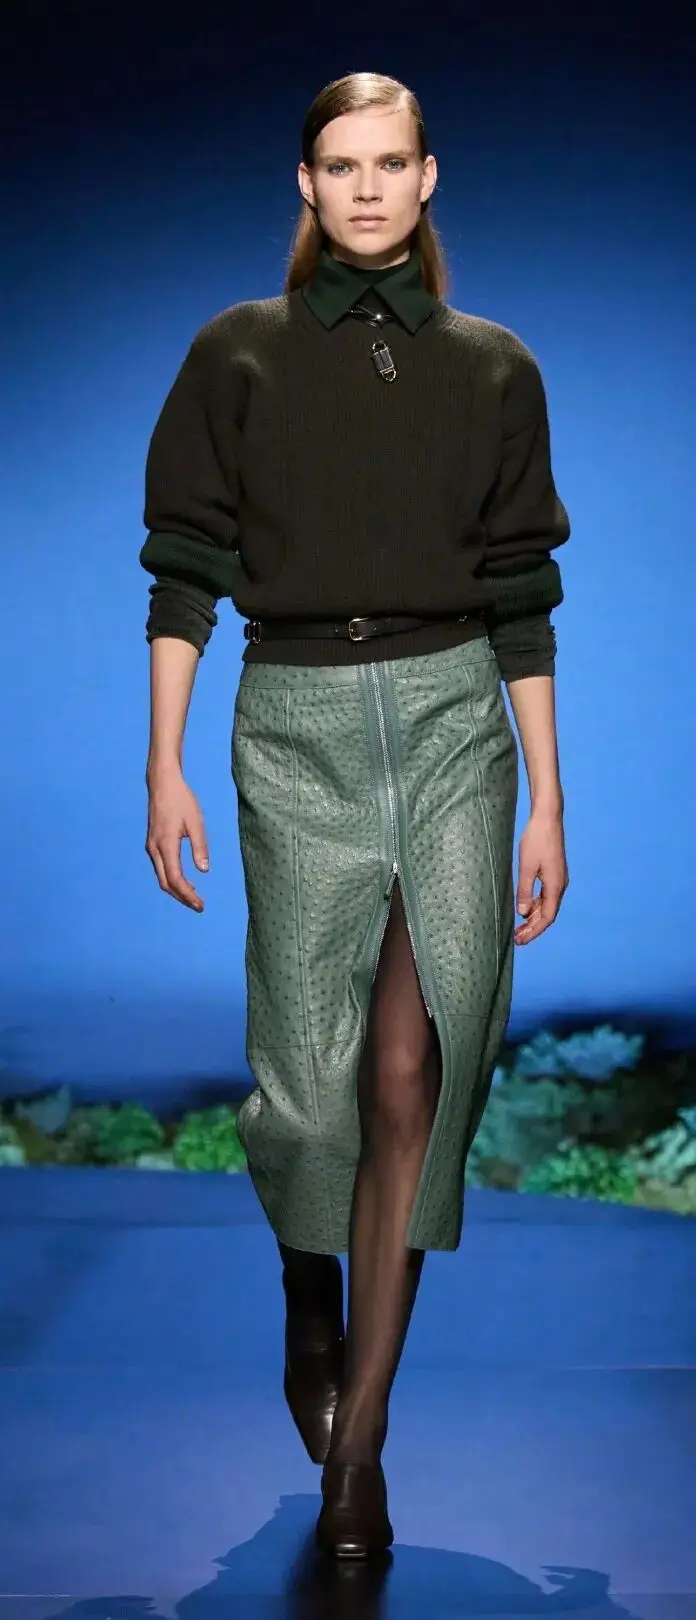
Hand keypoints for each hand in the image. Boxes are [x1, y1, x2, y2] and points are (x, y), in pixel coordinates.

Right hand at [145, 766, 209, 911]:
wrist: (162, 783)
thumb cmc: (181, 800)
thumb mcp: (196, 821)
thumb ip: (200, 846)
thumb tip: (204, 870)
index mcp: (166, 844)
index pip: (176, 878)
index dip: (187, 895)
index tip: (200, 905)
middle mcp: (155, 849)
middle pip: (166, 883)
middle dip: (182, 897)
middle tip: (199, 906)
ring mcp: (151, 847)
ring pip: (162, 877)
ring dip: (177, 889)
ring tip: (194, 897)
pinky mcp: (152, 843)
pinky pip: (161, 868)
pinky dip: (172, 878)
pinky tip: (185, 880)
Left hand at [514, 807, 568, 944]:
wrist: (547, 818)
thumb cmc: (536, 840)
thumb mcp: (526, 867)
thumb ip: (524, 891)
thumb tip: (522, 913)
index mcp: (555, 886)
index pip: (546, 917)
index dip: (534, 931)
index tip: (521, 941)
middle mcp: (560, 885)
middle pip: (547, 914)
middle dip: (532, 928)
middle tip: (516, 939)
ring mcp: (558, 879)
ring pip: (546, 905)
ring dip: (532, 918)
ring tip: (518, 928)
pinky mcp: (553, 873)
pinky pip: (545, 896)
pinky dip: (534, 905)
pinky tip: (524, 908)